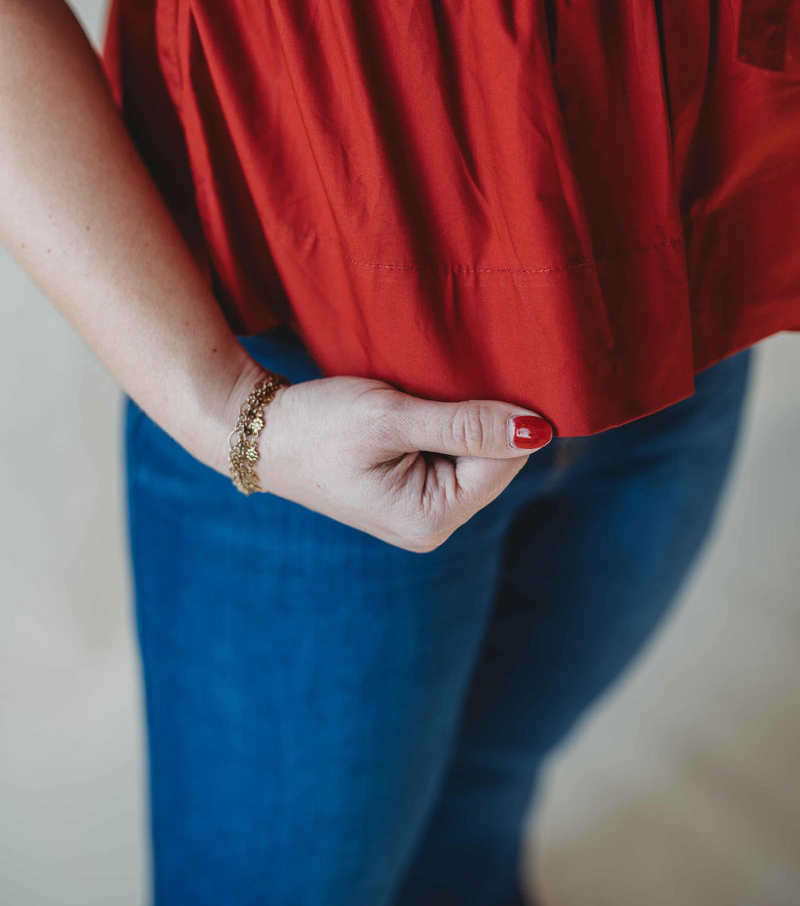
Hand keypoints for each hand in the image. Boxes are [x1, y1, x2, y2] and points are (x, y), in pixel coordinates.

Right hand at [239, 370, 552, 551]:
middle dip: (475, 420)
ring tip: (411, 400)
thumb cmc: (317, 424)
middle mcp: (432, 527)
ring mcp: (422, 513)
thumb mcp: (391, 417)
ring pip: (475, 455)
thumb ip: (465, 426)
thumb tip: (539, 432)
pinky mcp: (411, 494)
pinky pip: (451, 456)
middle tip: (427, 389)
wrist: (257, 432)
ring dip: (457, 421)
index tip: (464, 379)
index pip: (505, 461)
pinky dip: (441, 427)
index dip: (498, 415)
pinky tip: (410, 411)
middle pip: (495, 461)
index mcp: (430, 520)